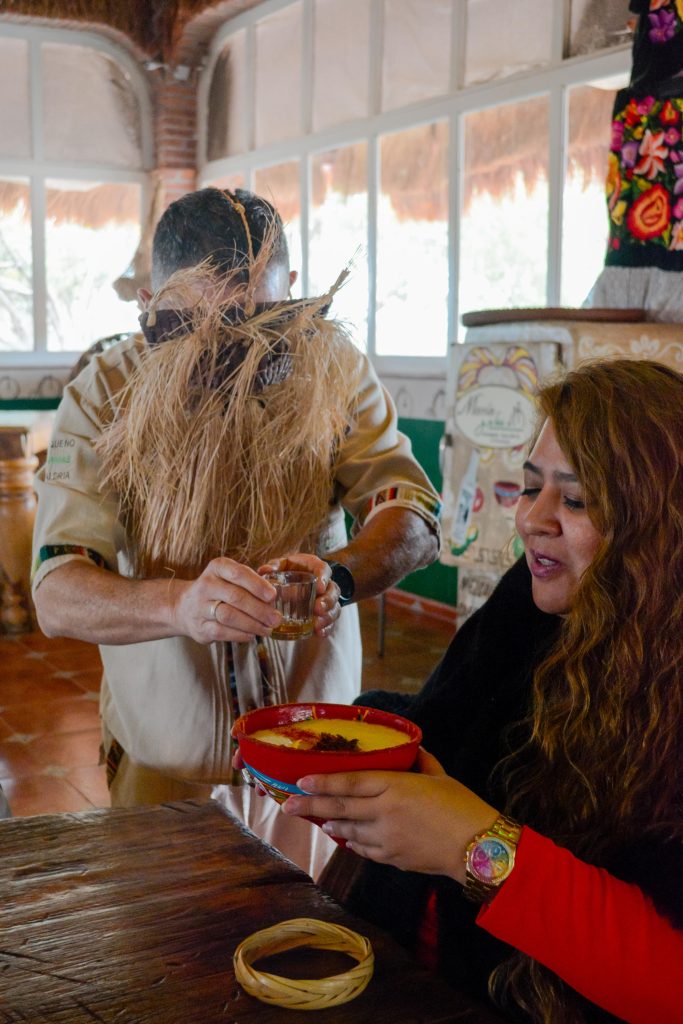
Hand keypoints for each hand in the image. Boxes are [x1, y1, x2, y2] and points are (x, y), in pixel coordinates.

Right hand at [174, 557, 280, 643]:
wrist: (185, 607)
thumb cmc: (219, 590)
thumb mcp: (231, 577)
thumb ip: (253, 580)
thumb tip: (274, 589)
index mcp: (217, 568)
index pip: (238, 573)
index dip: (257, 585)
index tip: (273, 596)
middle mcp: (206, 585)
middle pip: (235, 597)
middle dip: (259, 609)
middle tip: (276, 618)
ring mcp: (200, 607)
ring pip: (229, 616)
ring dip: (252, 624)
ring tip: (267, 629)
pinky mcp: (200, 627)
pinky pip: (223, 632)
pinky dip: (241, 634)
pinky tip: (252, 635)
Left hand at [258, 554, 341, 637]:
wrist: (290, 583)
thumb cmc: (286, 571)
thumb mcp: (280, 566)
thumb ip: (273, 568)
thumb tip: (265, 571)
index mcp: (314, 568)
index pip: (324, 569)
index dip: (324, 578)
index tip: (319, 587)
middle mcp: (324, 584)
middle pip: (333, 590)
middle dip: (327, 601)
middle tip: (318, 609)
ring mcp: (325, 600)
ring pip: (334, 607)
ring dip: (327, 616)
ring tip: (316, 624)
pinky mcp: (324, 614)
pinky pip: (330, 622)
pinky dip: (326, 628)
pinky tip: (319, 633)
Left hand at [282, 749, 498, 882]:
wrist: (478, 847)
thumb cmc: (461, 806)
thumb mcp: (439, 775)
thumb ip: (419, 761)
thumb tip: (410, 748)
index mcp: (395, 786)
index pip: (350, 782)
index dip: (323, 782)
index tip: (301, 781)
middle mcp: (384, 811)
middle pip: (339, 809)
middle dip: (310, 807)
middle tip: (288, 806)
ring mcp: (386, 838)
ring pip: (348, 831)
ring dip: (331, 825)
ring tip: (317, 820)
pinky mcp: (391, 858)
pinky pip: (364, 849)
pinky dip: (352, 842)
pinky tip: (346, 838)